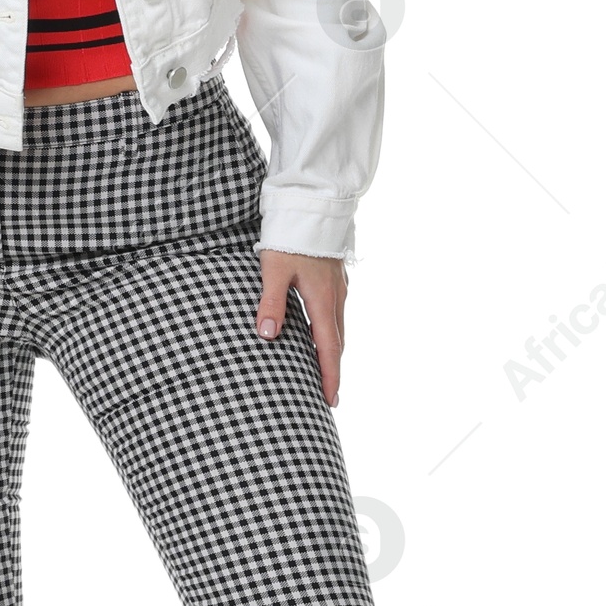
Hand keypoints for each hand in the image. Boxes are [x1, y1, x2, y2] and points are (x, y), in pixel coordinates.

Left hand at [256, 251, 347, 406]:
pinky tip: (319, 333)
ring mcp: (339, 287)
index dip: (329, 377)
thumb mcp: (273, 269)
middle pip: (337, 343)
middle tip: (328, 397)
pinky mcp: (335, 278)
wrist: (313, 204)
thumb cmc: (291, 236)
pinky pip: (336, 314)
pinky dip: (330, 332)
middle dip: (333, 371)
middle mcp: (336, 297)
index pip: (328, 349)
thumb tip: (267, 336)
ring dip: (332, 352)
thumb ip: (270, 302)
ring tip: (324, 370)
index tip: (330, 402)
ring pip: (338, 328)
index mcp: (323, 300)